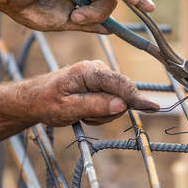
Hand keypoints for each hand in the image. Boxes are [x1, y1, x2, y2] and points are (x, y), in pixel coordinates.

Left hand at [23, 60, 158, 125]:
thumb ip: (94, 106)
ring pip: (116, 103)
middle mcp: (98, 70)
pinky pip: (110, 104)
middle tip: (84, 117)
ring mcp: (100, 78)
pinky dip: (98, 112)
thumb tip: (122, 105)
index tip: (153, 107)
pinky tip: (83, 112)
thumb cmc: (45, 102)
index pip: (120, 84)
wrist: (34, 99)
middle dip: (106, 112)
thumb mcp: (66, 108)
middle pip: (120, 95)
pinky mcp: (99, 86)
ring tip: (80, 114)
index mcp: (89, 72)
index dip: (137, 98)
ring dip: (100, 114)